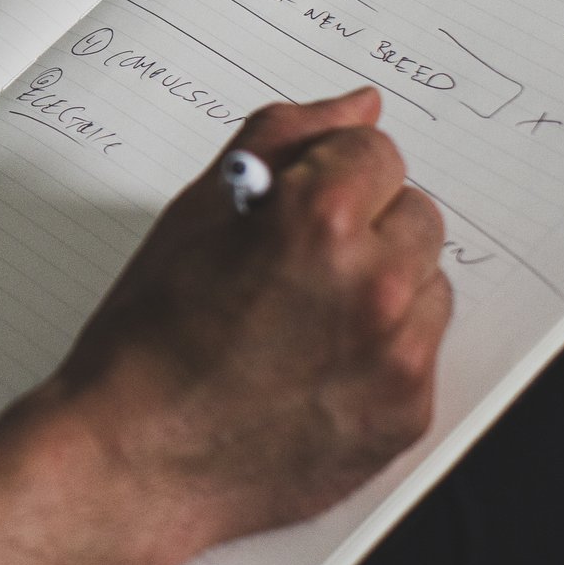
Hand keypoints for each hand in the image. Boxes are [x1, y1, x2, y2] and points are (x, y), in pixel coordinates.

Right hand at [42, 89, 449, 564]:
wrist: (135, 457)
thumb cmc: (149, 338)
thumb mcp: (195, 213)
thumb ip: (282, 139)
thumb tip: (355, 106)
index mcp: (318, 221)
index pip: (376, 150)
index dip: (329, 169)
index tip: (301, 195)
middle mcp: (374, 286)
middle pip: (416, 214)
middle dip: (365, 224)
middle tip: (299, 260)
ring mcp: (397, 357)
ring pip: (429, 283)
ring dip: (384, 286)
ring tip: (308, 316)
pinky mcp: (406, 414)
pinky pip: (421, 351)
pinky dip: (381, 350)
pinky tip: (318, 364)